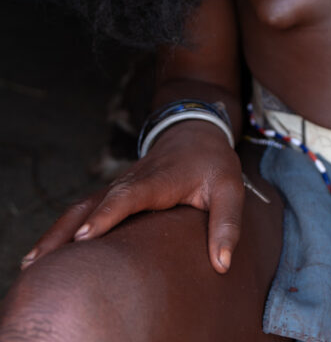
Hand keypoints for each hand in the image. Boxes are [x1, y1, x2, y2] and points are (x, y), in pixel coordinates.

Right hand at [20, 121, 243, 274]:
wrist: (195, 131)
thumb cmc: (212, 163)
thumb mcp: (231, 189)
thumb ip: (227, 223)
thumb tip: (221, 264)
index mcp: (160, 179)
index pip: (130, 195)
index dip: (108, 214)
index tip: (87, 235)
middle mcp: (133, 180)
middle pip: (95, 202)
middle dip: (70, 229)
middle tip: (44, 259)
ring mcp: (119, 185)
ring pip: (83, 205)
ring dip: (59, 231)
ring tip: (34, 261)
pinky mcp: (113, 193)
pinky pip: (84, 209)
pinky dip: (63, 228)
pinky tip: (45, 253)